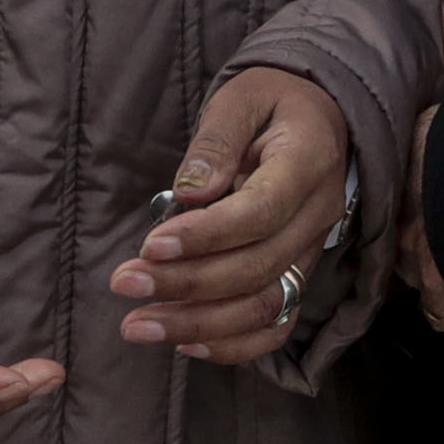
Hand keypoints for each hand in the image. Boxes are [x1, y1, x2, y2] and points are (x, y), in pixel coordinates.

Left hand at [110, 68, 350, 366]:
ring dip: (199, 324)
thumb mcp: (242, 98)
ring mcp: (312, 250)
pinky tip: (185, 345)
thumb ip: (217, 140)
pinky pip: (276, 324)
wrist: (318, 117)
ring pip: (265, 305)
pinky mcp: (299, 273)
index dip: (205, 237)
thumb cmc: (272, 102)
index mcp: (308, 162)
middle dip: (186, 284)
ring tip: (138, 324)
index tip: (150, 246)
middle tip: (124, 283)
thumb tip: (190, 192)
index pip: (260, 212)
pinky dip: (234, 345)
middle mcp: (318, 214)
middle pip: (257, 267)